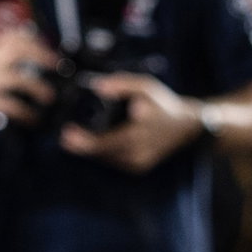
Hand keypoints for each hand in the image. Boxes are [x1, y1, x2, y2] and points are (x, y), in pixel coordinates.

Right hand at [0, 27, 58, 142]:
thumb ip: (11, 66)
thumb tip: (43, 60)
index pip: (10, 37)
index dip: (32, 39)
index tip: (51, 50)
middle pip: (13, 49)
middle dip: (38, 54)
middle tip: (56, 66)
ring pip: (15, 78)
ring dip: (36, 87)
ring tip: (49, 97)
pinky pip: (9, 105)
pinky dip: (25, 112)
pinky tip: (33, 119)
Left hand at [59, 72, 201, 172]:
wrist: (187, 127)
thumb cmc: (163, 104)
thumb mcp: (146, 86)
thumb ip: (122, 84)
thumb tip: (97, 87)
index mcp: (141, 132)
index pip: (107, 141)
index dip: (85, 141)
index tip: (67, 134)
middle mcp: (139, 150)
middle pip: (102, 152)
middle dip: (81, 146)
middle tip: (64, 136)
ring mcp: (139, 161)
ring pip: (106, 158)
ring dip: (89, 150)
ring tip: (73, 139)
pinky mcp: (138, 167)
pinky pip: (114, 160)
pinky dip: (102, 152)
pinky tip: (91, 143)